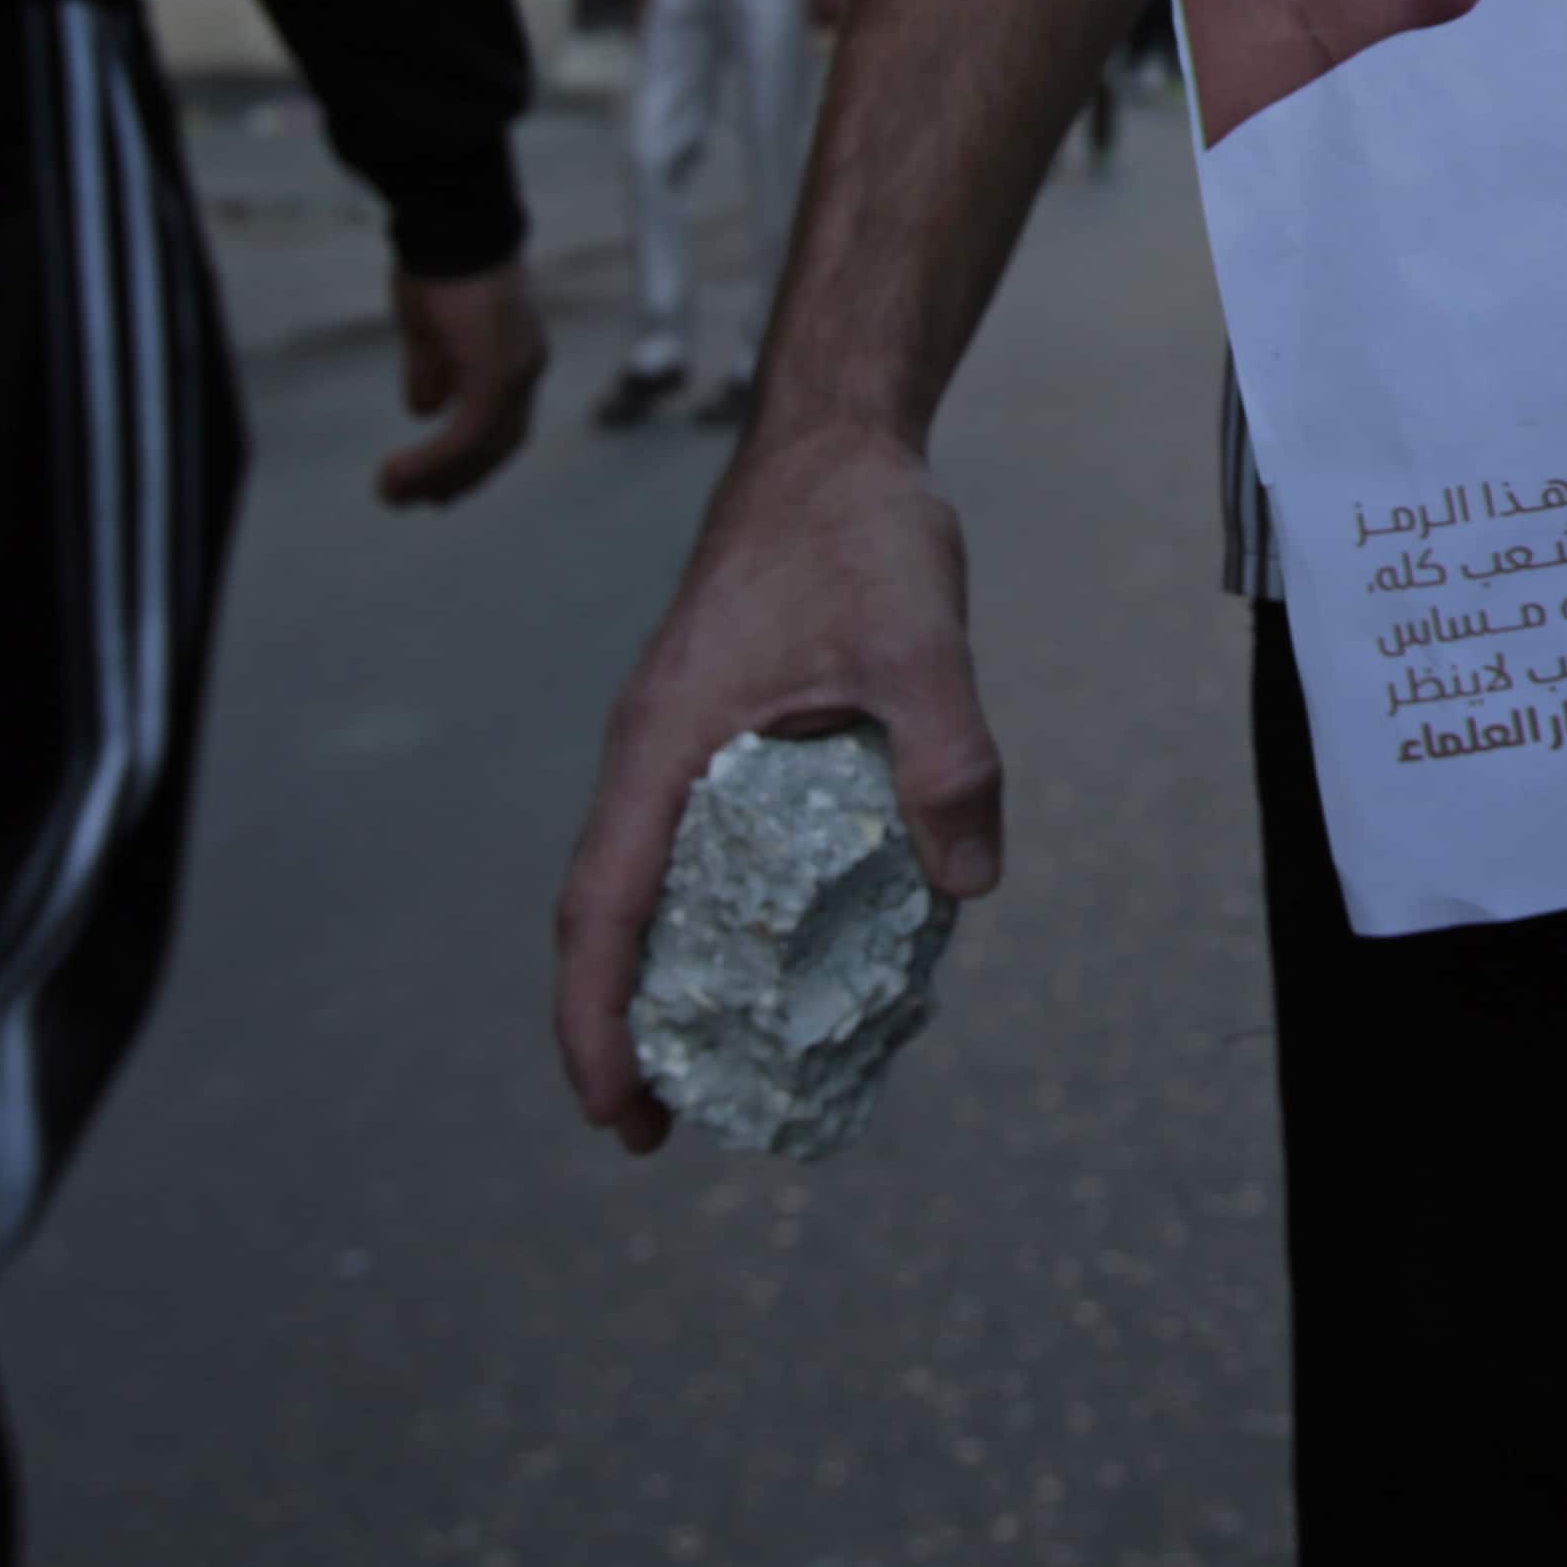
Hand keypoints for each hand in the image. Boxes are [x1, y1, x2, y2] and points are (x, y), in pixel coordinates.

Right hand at [375, 264, 547, 505]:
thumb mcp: (430, 326)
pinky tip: (399, 473)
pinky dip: (433, 461)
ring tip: (392, 493)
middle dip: (457, 478)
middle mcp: (527, 367)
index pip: (504, 423)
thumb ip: (432, 368)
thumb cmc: (438, 262)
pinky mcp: (496, 372)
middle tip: (415, 501)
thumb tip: (424, 408)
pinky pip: (467, 434)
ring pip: (482, 447)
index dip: (473, 457)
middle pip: (500, 444)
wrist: (449, 221)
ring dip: (436, 477)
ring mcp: (517, 370)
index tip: (439, 483)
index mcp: (518, 354)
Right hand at [551, 416, 1001, 1152]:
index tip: (613, 1109)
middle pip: (608, 914)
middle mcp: (653, 750)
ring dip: (664, 975)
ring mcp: (680, 738)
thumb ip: (948, 756)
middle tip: (656, 1127)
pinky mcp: (719, 724)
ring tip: (711, 1065)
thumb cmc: (858, 528)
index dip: (597, 1017)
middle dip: (620, 1026)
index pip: (605, 907)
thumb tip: (968, 887)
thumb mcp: (921, 642)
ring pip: (647, 880)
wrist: (837, 439)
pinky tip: (781, 948)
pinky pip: (695, 842)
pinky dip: (714, 912)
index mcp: (665, 742)